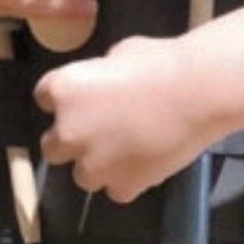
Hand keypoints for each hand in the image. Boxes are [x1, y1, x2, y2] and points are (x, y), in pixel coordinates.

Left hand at [35, 36, 214, 202]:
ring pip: (82, 175)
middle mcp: (69, 131)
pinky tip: (145, 163)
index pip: (44, 98)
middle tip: (99, 131)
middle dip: (72, 139)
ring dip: (97, 165)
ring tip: (126, 151)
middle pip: (52, 146)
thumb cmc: (161, 62)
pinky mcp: (123, 186)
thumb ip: (100, 73)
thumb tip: (104, 82)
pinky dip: (127, 180)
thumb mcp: (120, 54)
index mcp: (64, 90)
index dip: (65, 99)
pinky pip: (116, 190)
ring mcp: (93, 164)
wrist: (198, 94)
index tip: (84, 99)